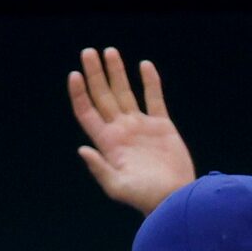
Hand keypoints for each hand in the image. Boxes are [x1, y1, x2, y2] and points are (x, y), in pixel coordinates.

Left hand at [67, 47, 196, 213]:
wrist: (176, 199)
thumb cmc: (146, 198)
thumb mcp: (118, 187)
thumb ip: (100, 168)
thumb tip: (83, 149)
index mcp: (108, 142)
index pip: (87, 111)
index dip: (79, 93)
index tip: (75, 74)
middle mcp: (121, 130)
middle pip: (103, 96)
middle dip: (95, 74)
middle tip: (88, 52)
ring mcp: (141, 127)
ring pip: (125, 92)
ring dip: (117, 72)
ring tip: (110, 51)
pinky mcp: (162, 126)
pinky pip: (154, 99)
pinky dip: (150, 82)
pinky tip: (144, 66)